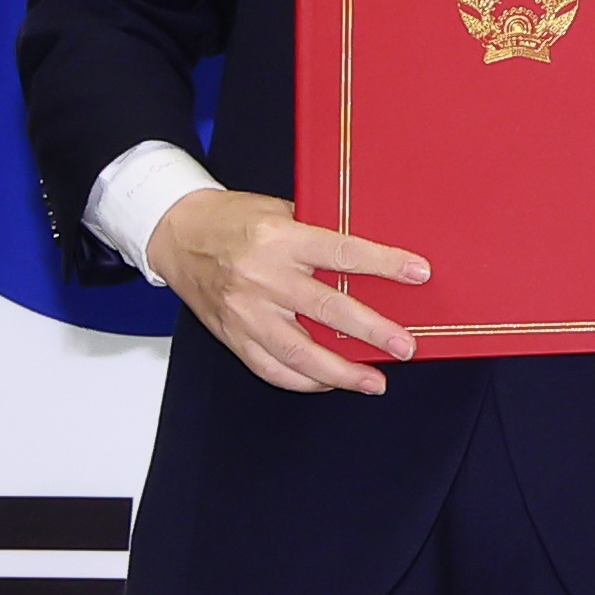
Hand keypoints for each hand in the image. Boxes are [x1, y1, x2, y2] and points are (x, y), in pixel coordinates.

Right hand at [147, 187, 424, 395]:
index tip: (418, 273)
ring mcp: (245, 311)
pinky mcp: (231, 334)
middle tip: (405, 347)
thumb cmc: (234, 218)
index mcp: (279, 238)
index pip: (341, 252)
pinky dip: (302, 380)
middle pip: (326, 309)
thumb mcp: (279, 211)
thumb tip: (370, 261)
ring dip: (340, 372)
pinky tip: (328, 383)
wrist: (176, 233)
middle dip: (372, 331)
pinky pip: (270, 367)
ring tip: (373, 382)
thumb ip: (318, 234)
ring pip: (298, 352)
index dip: (383, 264)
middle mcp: (262, 277)